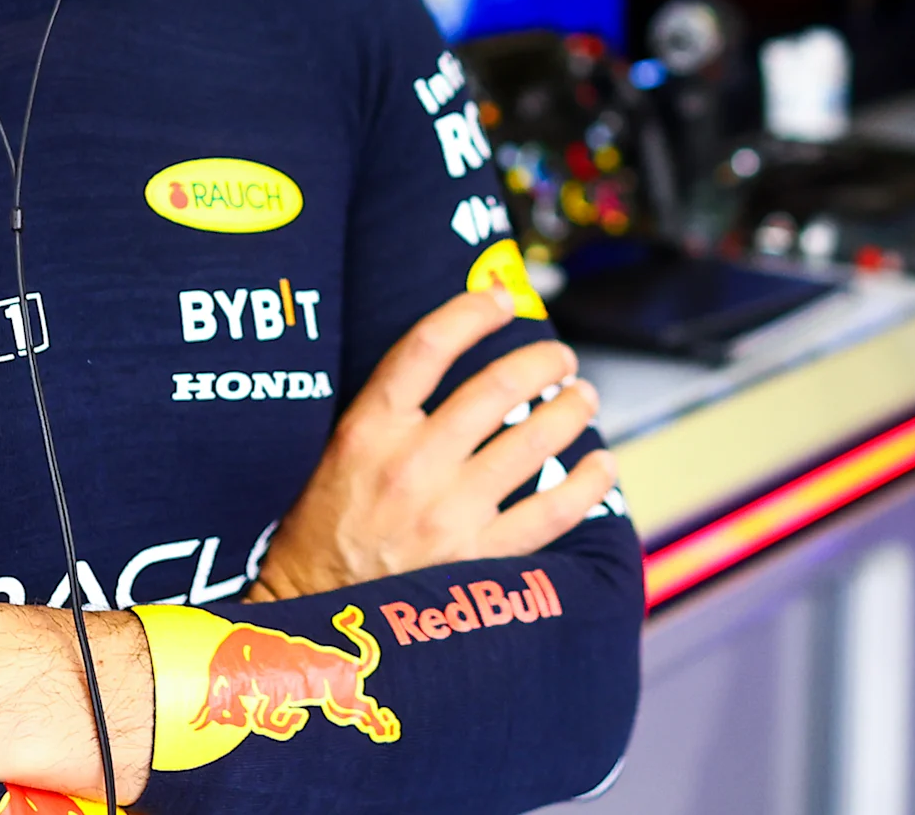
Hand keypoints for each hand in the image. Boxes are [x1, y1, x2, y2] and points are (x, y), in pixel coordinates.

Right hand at [245, 290, 619, 601]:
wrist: (312, 616)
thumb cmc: (324, 532)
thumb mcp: (333, 454)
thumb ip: (387, 412)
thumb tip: (452, 363)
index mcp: (367, 431)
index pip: (427, 346)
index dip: (472, 311)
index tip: (502, 298)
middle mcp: (410, 465)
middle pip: (495, 387)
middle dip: (542, 361)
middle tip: (560, 357)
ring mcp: (447, 514)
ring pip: (533, 441)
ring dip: (570, 410)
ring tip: (582, 398)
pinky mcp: (477, 562)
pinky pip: (552, 511)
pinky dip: (588, 484)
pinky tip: (602, 466)